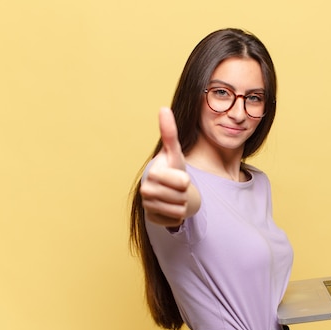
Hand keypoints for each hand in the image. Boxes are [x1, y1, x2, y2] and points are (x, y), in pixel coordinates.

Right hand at [140, 108, 190, 226]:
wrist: (167, 188)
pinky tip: (170, 206)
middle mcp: (145, 191)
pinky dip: (177, 215)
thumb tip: (163, 108)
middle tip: (177, 187)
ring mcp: (148, 206)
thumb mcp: (175, 152)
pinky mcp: (153, 220)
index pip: (183, 183)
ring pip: (180, 210)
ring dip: (182, 204)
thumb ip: (170, 132)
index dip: (186, 180)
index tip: (177, 174)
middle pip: (182, 198)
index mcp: (152, 173)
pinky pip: (175, 221)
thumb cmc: (172, 168)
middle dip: (184, 193)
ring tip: (174, 195)